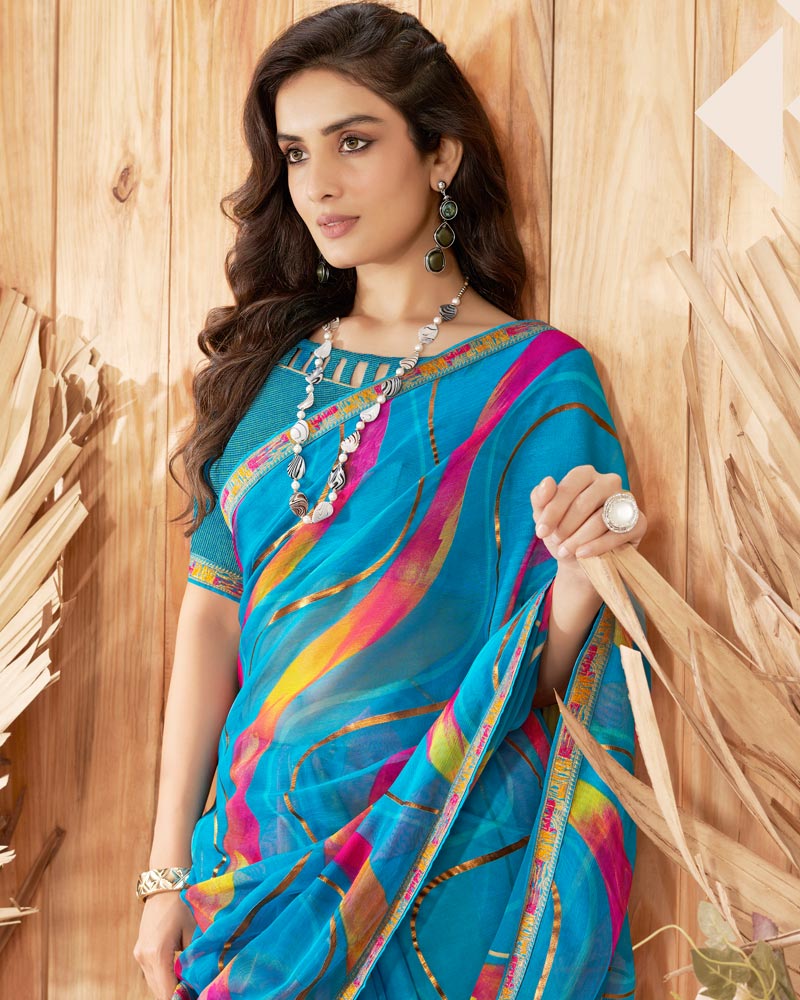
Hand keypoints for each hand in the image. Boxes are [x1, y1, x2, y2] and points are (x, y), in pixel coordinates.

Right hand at [133, 891, 196, 999]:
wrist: (165, 885)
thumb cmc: (184, 905)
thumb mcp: (194, 932)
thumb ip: (195, 959)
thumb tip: (202, 982)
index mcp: (157, 954)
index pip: (167, 992)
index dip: (182, 998)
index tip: (197, 996)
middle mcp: (143, 958)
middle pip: (159, 992)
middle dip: (177, 995)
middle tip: (196, 992)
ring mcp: (139, 955)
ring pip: (154, 985)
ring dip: (170, 988)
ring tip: (190, 987)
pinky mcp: (139, 952)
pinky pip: (152, 974)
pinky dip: (164, 979)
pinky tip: (180, 977)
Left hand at [530, 465, 646, 570]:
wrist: (581, 560)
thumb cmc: (563, 532)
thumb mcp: (545, 518)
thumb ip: (540, 498)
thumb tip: (547, 481)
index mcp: (585, 474)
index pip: (569, 486)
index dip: (553, 510)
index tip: (540, 531)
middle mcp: (609, 482)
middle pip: (585, 502)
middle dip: (566, 526)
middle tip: (556, 542)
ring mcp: (626, 500)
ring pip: (601, 519)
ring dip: (579, 539)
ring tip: (566, 551)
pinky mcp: (638, 521)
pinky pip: (618, 533)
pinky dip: (597, 546)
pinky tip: (583, 554)